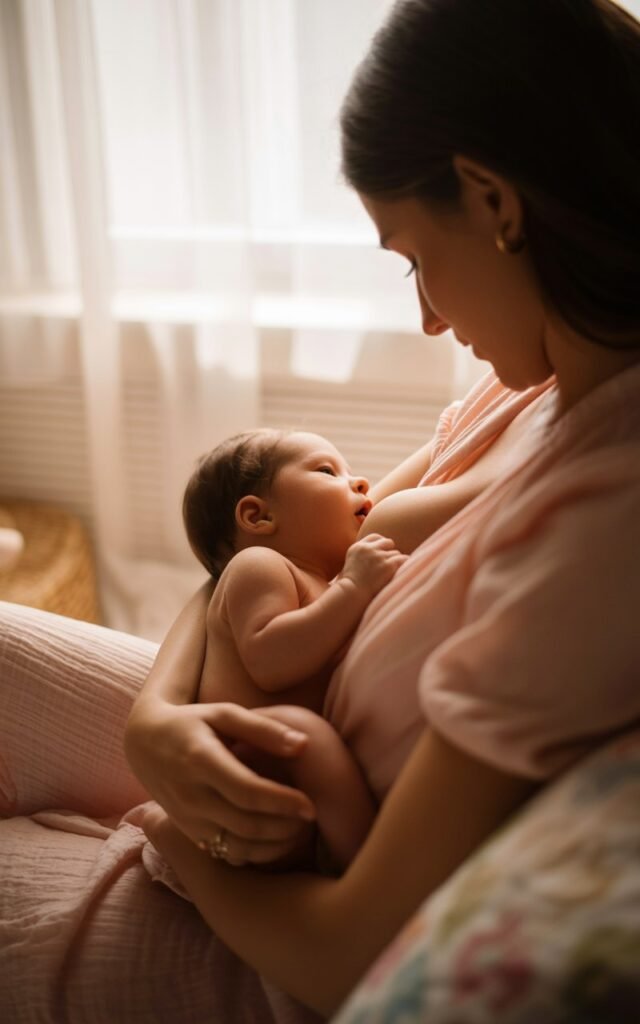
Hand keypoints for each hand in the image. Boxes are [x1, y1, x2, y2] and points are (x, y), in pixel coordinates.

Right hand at [125, 699, 314, 863]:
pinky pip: (224, 853)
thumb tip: (304, 744)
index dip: (282, 802)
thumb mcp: (224, 714)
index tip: (310, 805)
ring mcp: (186, 818)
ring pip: (236, 846)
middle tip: (311, 819)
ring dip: (273, 846)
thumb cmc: (193, 722)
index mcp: (201, 760)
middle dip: (284, 827)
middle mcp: (190, 795)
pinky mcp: (188, 831)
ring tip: (300, 832)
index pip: (247, 791)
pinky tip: (277, 842)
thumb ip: (263, 729)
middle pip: (245, 823)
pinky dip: (254, 854)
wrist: (145, 742)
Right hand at [339, 533, 406, 598]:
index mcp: (358, 547)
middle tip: (390, 564)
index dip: (382, 543)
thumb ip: (363, 554)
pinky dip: (404, 565)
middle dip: (390, 552)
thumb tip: (378, 552)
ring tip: (390, 574)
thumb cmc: (352, 584)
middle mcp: (368, 549)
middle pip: (388, 542)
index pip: (375, 537)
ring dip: (396, 562)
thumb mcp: (352, 563)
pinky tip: (401, 571)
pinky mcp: (388, 565)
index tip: (384, 551)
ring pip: (396, 553)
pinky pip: (403, 559)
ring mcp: (379, 556)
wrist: (353, 594)